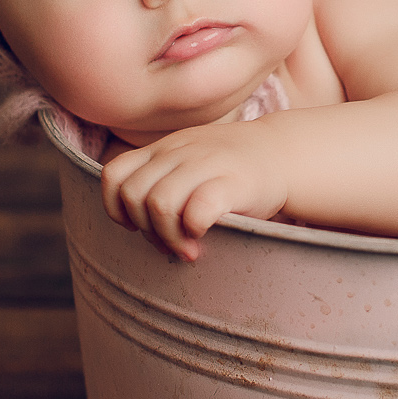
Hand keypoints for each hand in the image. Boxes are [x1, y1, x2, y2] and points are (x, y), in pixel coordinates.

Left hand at [100, 122, 290, 260]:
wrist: (283, 153)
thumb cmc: (231, 169)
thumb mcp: (188, 160)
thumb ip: (161, 180)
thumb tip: (137, 225)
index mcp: (163, 149)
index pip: (114, 175)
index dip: (115, 208)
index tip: (136, 226)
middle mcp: (178, 152)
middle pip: (133, 195)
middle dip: (144, 229)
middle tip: (168, 245)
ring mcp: (205, 164)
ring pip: (159, 204)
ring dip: (167, 236)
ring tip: (187, 249)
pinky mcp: (233, 182)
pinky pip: (196, 209)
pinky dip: (193, 229)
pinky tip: (203, 236)